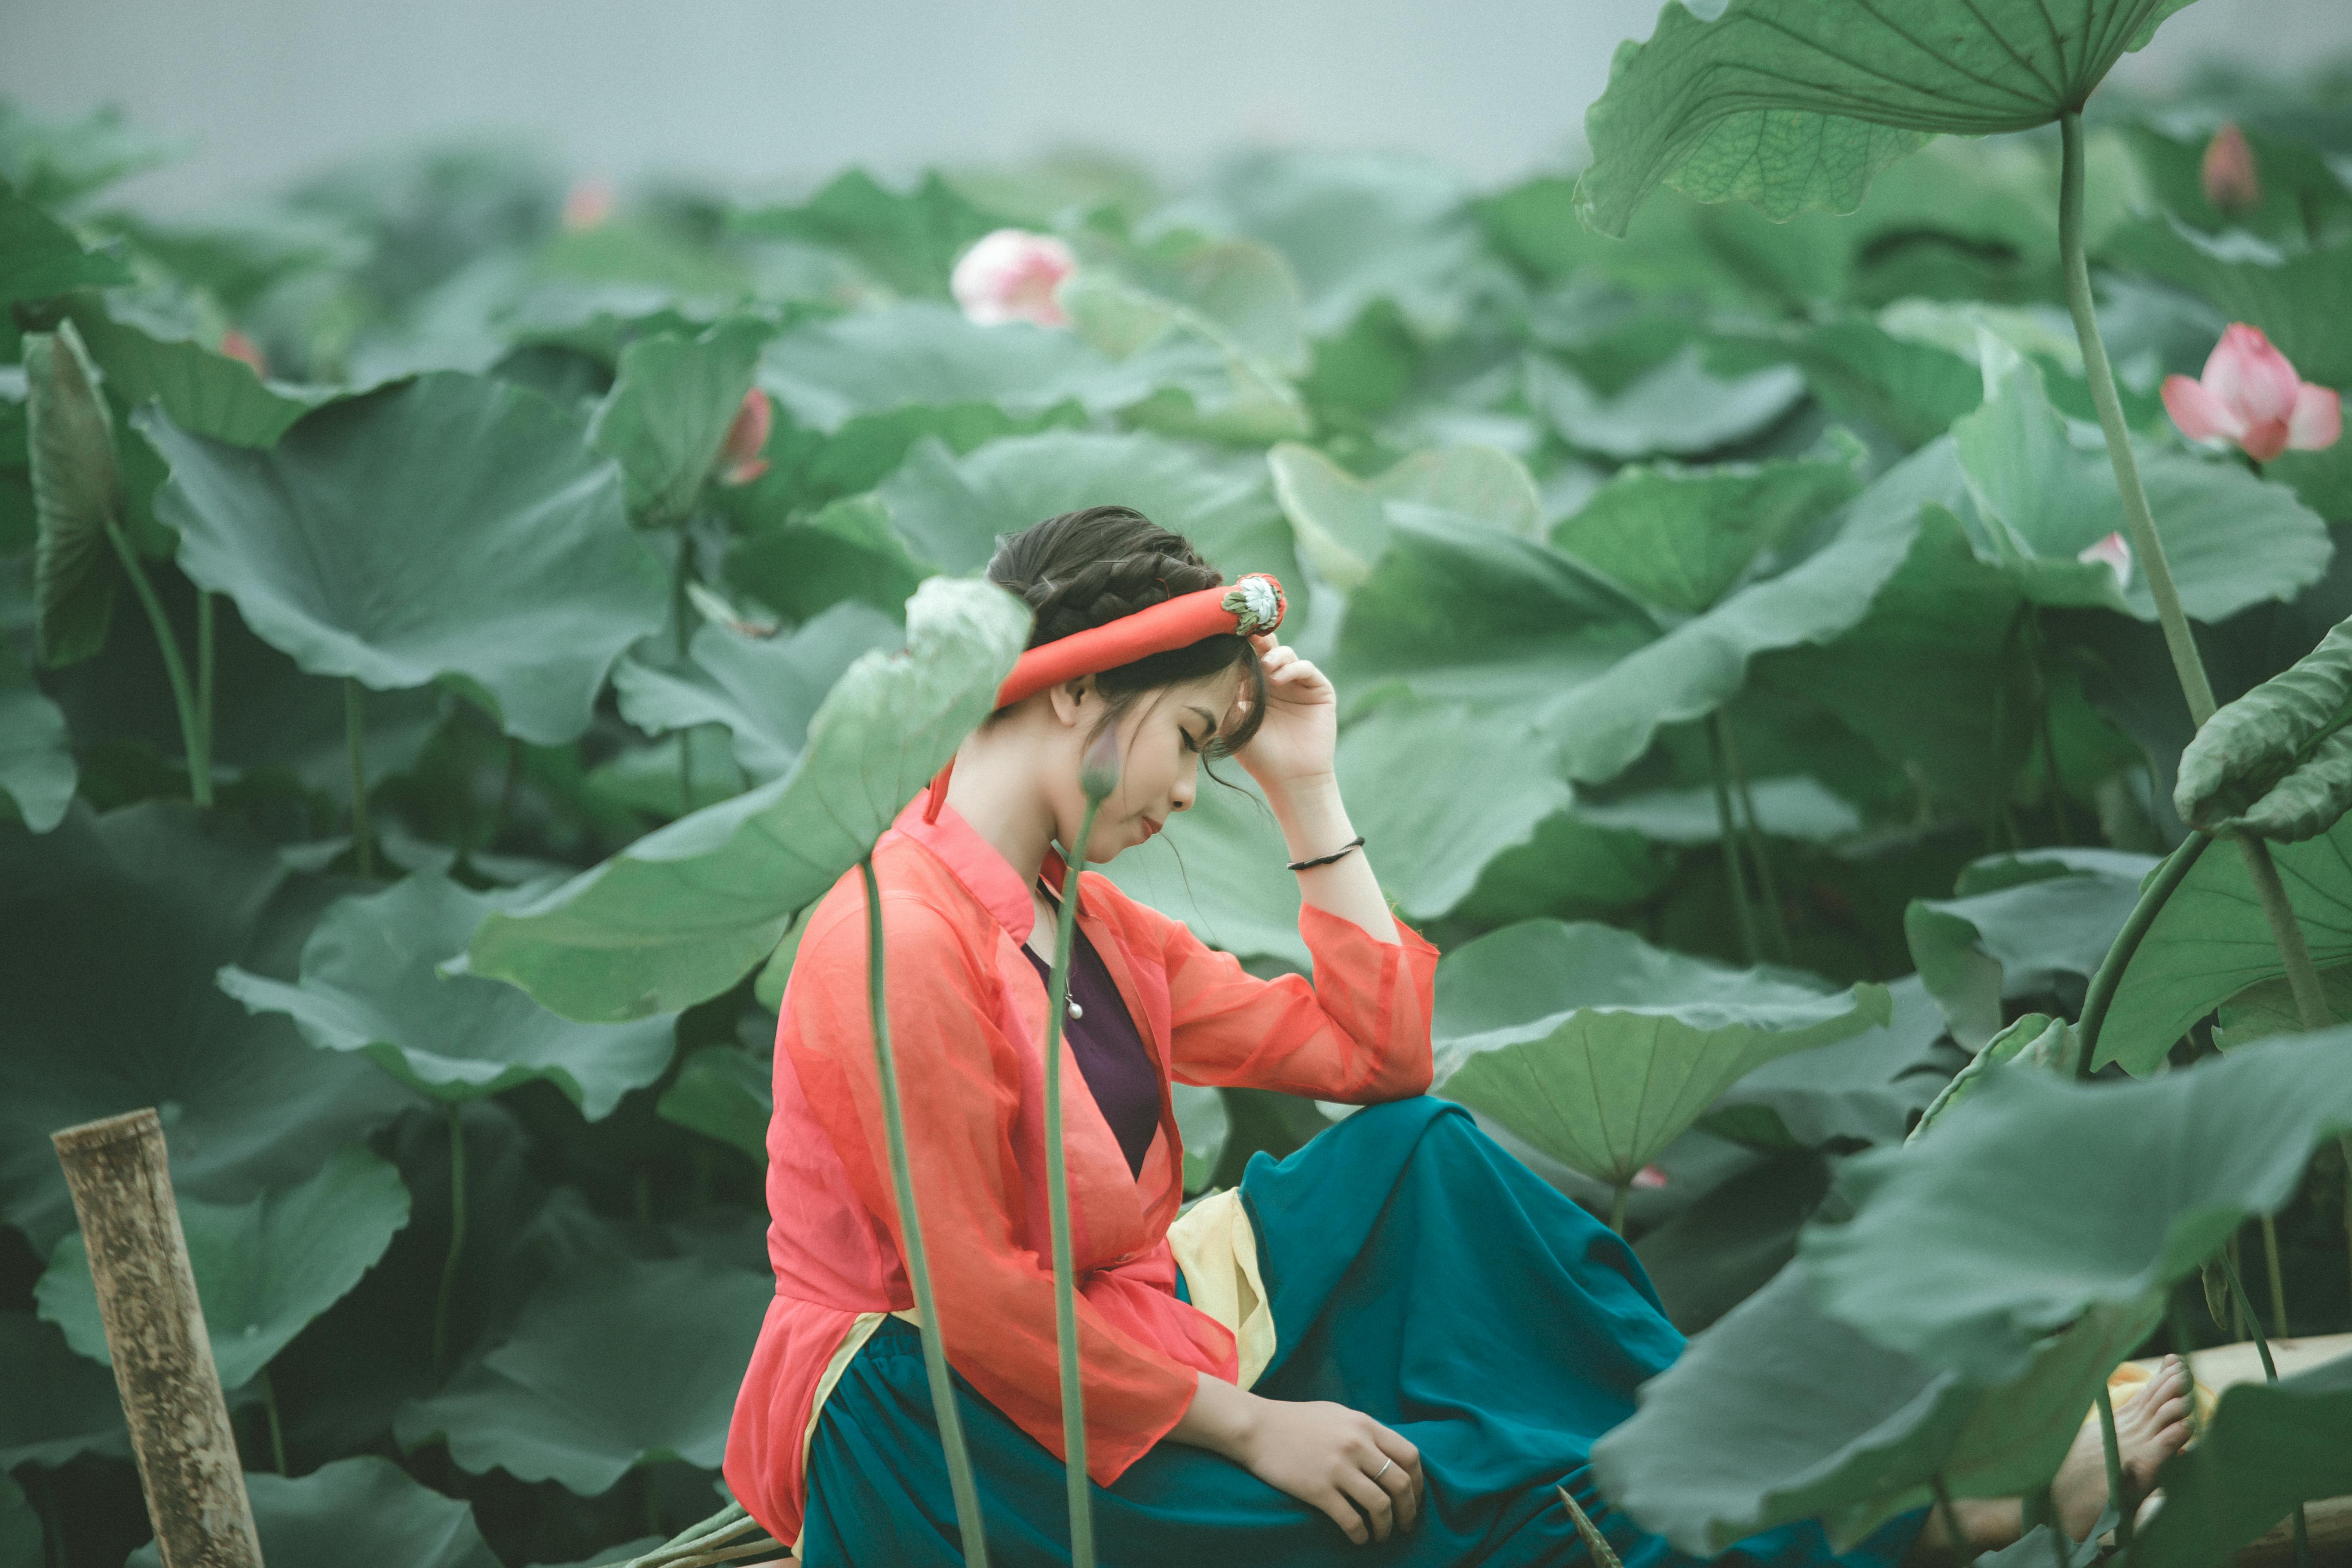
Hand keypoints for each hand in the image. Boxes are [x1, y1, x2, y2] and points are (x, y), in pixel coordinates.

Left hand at [1233, 632, 1337, 791]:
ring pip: (1287, 654)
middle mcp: (1277, 681)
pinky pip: (1307, 669)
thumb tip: (1218, 663)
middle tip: (1248, 630)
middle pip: (1267, 649)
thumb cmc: (1259, 755)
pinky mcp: (1319, 691)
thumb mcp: (1234, 723)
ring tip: (1265, 666)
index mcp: (1256, 686)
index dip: (1240, 644)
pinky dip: (1293, 668)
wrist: (1290, 779)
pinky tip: (1279, 678)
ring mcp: (1299, 685)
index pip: (1248, 657)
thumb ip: (1227, 694)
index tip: (1226, 632)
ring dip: (1275, 655)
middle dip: (1258, 638)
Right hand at [1233, 1395, 1422, 1543]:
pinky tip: (1359, 1538)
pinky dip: (1361, 1534)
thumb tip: (1389, 1456)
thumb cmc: (1296, 1421)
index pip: (1410, 1456)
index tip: (1414, 1498)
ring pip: (1380, 1505)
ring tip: (1381, 1535)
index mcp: (1364, 1425)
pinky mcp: (1318, 1489)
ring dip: (1386, 1526)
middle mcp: (1356, 1445)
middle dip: (1409, 1510)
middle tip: (1405, 1524)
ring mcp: (1338, 1468)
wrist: (1256, 1428)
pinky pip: (1351, 1520)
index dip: (1419, 1482)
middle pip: (1401, 1484)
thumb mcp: (1338, 1415)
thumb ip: (1365, 1432)